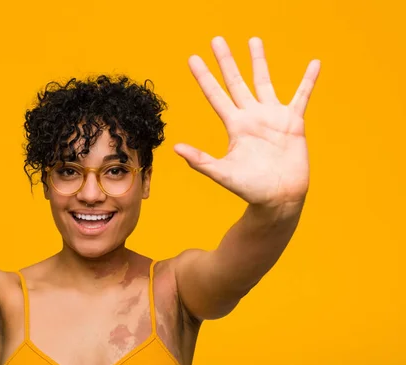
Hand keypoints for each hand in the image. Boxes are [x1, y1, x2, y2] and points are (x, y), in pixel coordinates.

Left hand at [174, 37, 319, 206]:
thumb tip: (176, 147)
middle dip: (226, 61)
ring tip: (253, 40)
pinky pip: (302, 96)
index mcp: (234, 125)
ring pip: (264, 82)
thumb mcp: (222, 173)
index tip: (193, 58)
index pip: (215, 95)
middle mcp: (251, 116)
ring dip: (259, 61)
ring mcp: (272, 117)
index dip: (204, 77)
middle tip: (216, 39)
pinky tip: (314, 64)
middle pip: (236, 82)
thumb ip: (200, 160)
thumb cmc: (250, 188)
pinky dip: (308, 81)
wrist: (278, 198)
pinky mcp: (293, 122)